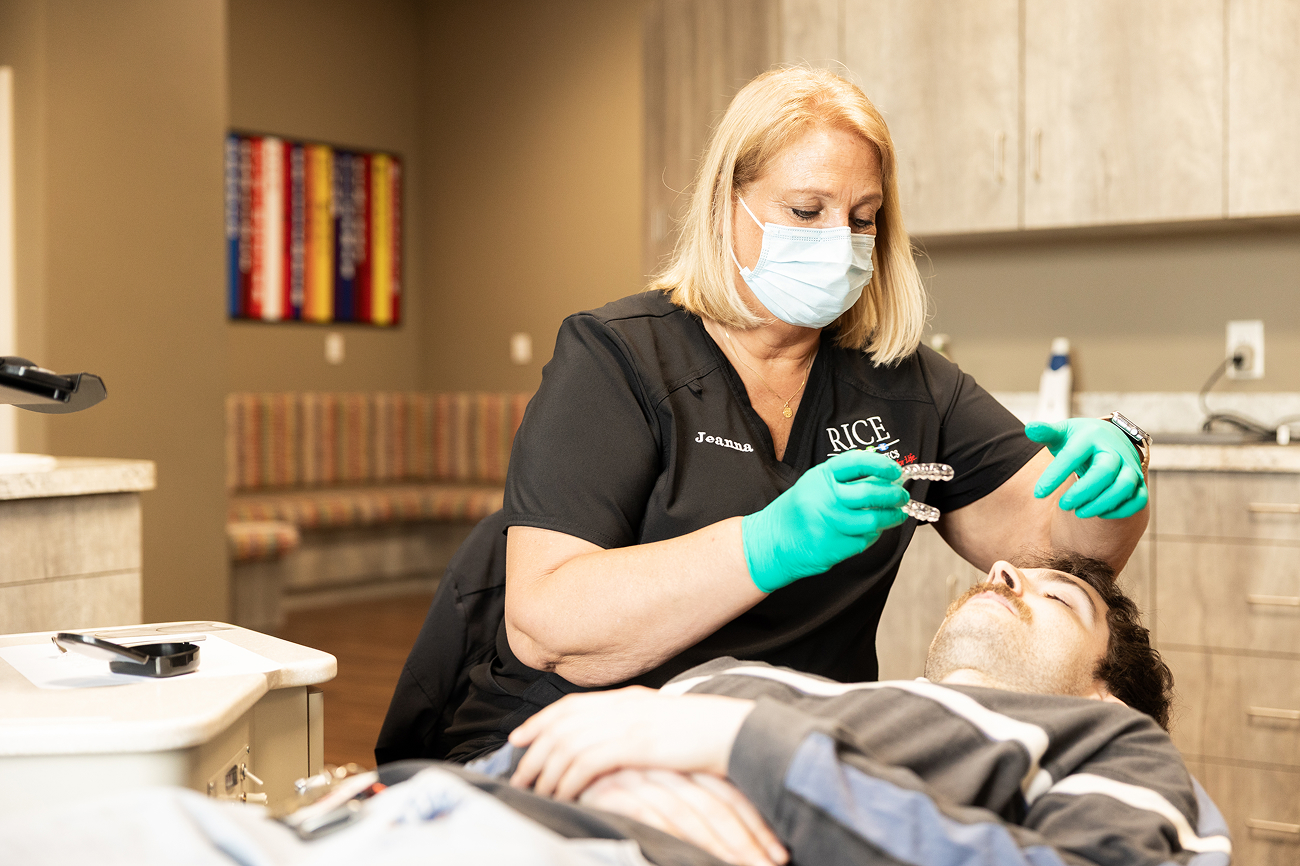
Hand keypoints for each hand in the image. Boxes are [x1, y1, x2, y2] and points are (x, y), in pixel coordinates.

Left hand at [508, 686, 754, 800]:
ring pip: (568, 744)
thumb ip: (633, 727)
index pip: (570, 705)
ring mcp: (627, 723)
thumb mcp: (662, 723)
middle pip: (561, 724)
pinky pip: (587, 762)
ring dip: (546, 770)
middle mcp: (621, 706)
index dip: (539, 721)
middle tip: (518, 774)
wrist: (735, 733)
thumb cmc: (704, 734)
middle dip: (533, 750)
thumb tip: (609, 746)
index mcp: (627, 698)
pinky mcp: (634, 744)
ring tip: (535, 790)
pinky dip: (569, 779)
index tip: (518, 738)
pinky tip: (563, 794)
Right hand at [579, 769, 787, 865]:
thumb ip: (684, 802)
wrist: (561, 765)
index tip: (777, 853)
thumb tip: (724, 837)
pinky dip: (679, 839)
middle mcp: (665, 767)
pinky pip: (655, 817)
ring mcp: (640, 776)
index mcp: (680, 763)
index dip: (754, 824)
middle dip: (747, 840)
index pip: (726, 793)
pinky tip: (696, 858)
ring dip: (721, 846)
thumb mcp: (654, 788)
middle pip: (715, 804)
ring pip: (692, 814)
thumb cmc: (609, 784)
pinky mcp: (615, 789)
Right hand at [742, 449, 907, 591]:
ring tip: (896, 515)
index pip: (856, 462)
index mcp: (819, 477)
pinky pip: (863, 540)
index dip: (880, 464)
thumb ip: (844, 480)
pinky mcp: (831, 546)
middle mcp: (822, 498)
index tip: (895, 471)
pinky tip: (868, 531)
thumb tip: (884, 478)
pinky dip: (871, 536)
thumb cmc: (798, 511)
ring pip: (872, 521)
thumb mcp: (814, 485)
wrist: (771, 541)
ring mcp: (827, 523)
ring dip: (890, 518)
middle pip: (870, 493)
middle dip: (893, 495)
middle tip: (902, 496)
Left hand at [1025, 418, 1147, 518]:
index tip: (1038, 494)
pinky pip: (1139, 499)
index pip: (1072, 455)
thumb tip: (1030, 427)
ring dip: (1102, 504)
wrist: (1109, 439)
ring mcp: (1130, 466)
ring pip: (1125, 486)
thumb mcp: (1062, 432)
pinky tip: (1100, 514)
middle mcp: (1114, 450)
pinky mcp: (1139, 481)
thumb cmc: (1079, 440)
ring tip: (1080, 513)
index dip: (1055, 475)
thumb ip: (1046, 432)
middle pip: (1104, 472)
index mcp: (1090, 436)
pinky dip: (1122, 510)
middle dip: (1083, 492)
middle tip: (1063, 506)